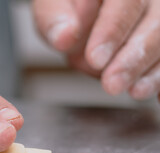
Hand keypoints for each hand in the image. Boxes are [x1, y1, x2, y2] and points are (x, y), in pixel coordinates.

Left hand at [33, 0, 159, 99]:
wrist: (78, 13)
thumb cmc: (67, 6)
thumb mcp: (51, 5)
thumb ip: (55, 17)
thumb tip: (64, 37)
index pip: (126, 1)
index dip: (113, 30)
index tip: (96, 59)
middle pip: (156, 20)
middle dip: (136, 57)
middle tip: (113, 84)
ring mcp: (157, 16)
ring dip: (155, 71)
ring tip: (136, 91)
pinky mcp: (158, 41)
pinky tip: (157, 96)